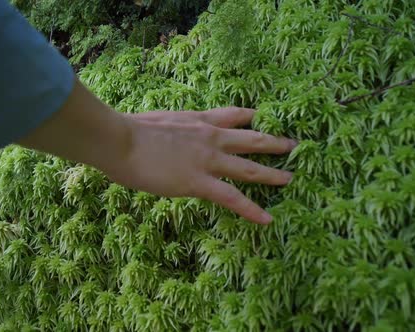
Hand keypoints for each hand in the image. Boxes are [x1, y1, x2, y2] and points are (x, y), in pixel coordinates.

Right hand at [104, 107, 296, 224]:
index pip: (234, 115)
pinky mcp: (198, 182)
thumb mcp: (159, 119)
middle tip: (295, 146)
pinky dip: (251, 210)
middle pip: (252, 139)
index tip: (267, 120)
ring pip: (249, 168)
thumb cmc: (129, 129)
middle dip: (275, 143)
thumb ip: (175, 126)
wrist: (119, 139)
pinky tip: (267, 220)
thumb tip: (175, 134)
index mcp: (199, 120)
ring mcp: (207, 160)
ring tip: (291, 179)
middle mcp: (210, 137)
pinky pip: (232, 198)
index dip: (254, 118)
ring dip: (273, 174)